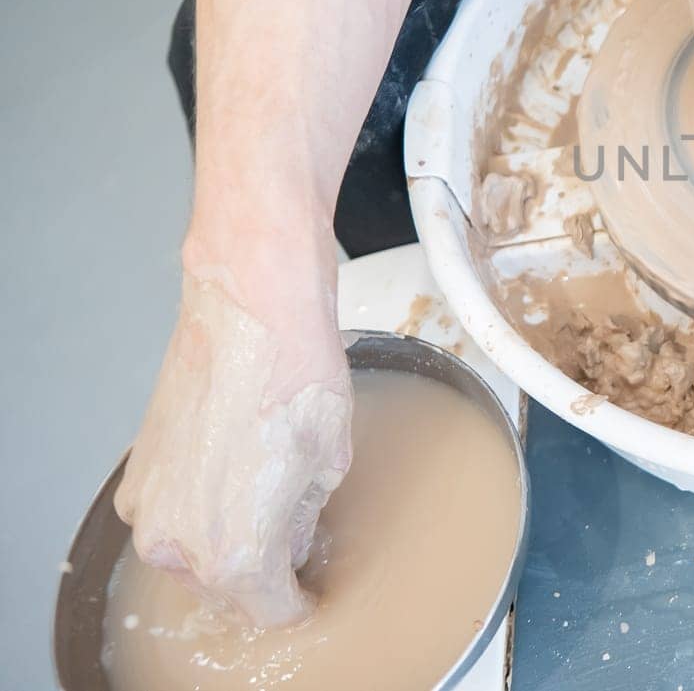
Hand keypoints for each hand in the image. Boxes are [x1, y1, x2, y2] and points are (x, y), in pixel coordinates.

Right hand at [114, 265, 350, 626]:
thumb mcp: (328, 464)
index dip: (300, 599)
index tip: (311, 585)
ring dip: (226, 536)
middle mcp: (180, 545)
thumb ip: (302, 520)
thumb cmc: (297, 377)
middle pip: (227, 588)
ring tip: (266, 489)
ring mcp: (148, 510)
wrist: (250, 312)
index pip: (271, 611)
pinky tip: (233, 464)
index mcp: (238, 555)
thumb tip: (289, 538)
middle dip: (263, 569)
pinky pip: (171, 512)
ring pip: (193, 552)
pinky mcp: (134, 474)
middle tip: (297, 533)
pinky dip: (198, 503)